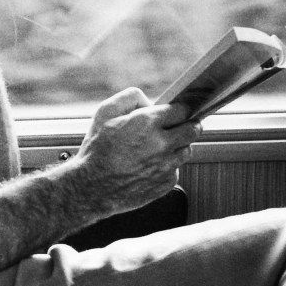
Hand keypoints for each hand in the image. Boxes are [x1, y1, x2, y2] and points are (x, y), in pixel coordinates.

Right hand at [72, 88, 200, 215]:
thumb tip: (149, 102)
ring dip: (178, 146)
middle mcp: (162, 144)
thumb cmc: (96, 151)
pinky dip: (167, 166)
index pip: (182, 110)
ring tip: (159, 148)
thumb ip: (130, 97)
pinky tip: (149, 165)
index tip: (176, 111)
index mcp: (147, 123)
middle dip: (189, 125)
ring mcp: (166, 165)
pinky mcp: (166, 183)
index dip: (180, 109)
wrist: (92, 188)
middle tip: (179, 126)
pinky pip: (176, 170)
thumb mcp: (104, 112)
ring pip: (187, 150)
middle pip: (194, 129)